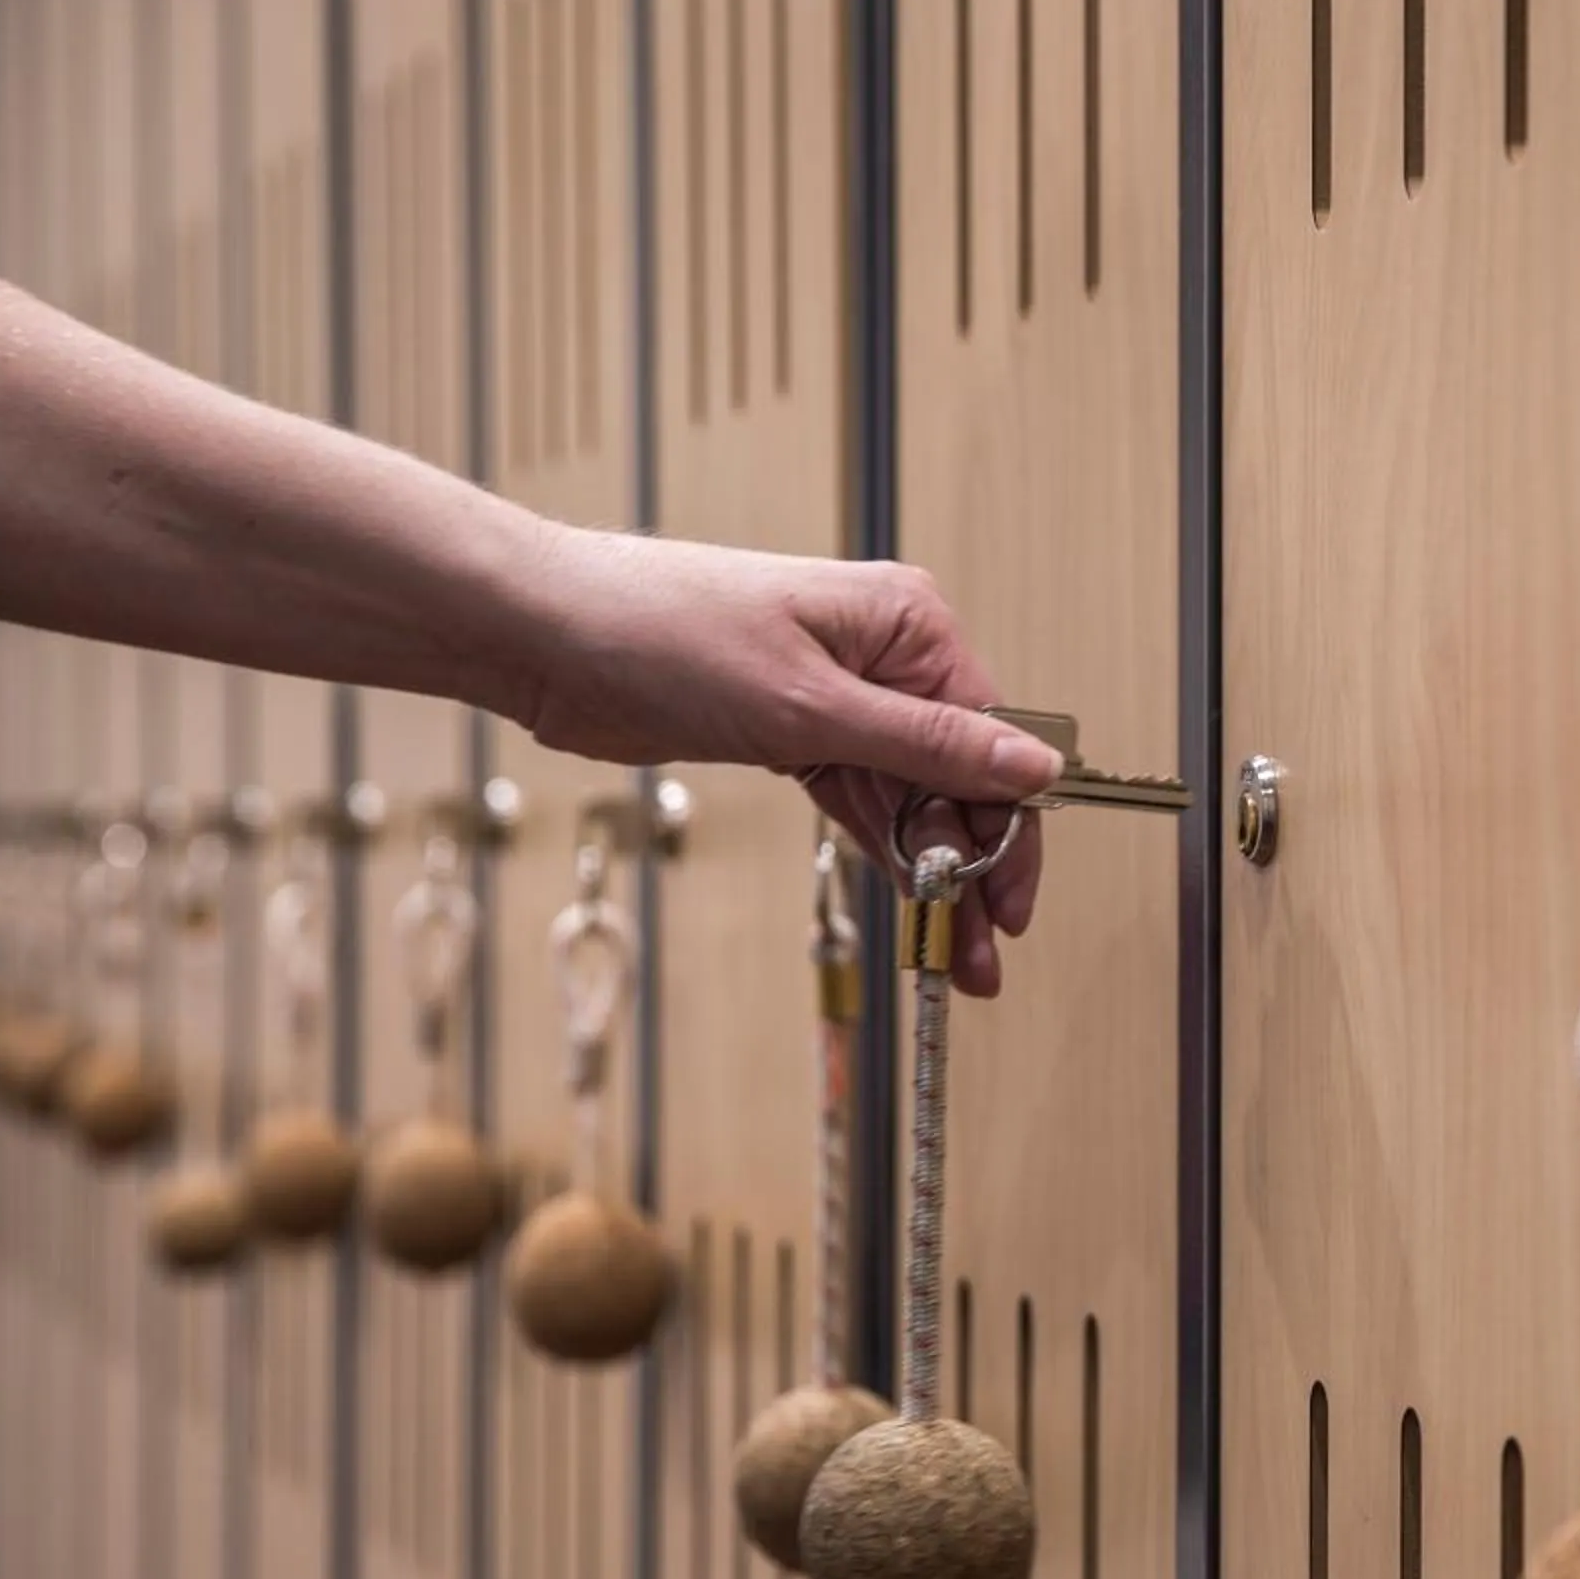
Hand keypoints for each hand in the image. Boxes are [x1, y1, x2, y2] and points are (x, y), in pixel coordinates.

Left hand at [498, 527, 1055, 996]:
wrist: (545, 633)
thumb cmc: (661, 633)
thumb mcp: (810, 706)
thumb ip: (928, 745)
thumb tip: (1034, 767)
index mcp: (908, 626)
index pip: (993, 739)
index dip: (1008, 830)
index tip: (1008, 905)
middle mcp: (885, 656)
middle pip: (958, 778)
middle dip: (971, 869)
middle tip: (980, 952)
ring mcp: (841, 695)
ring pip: (911, 799)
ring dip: (931, 874)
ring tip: (949, 952)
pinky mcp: (796, 729)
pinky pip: (863, 799)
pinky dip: (883, 849)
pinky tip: (910, 901)